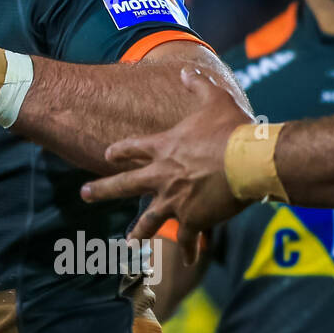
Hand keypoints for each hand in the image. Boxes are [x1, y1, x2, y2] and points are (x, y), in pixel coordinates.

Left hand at [80, 66, 252, 262]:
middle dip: (102, 190)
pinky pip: (189, 238)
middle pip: (124, 184)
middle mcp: (161, 175)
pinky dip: (189, 249)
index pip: (130, 149)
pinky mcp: (194, 219)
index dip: (118, 152)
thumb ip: (197, 85)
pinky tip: (187, 262)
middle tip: (84, 195)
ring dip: (138, 232)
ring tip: (128, 243)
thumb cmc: (232, 129)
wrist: (249, 161)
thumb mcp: (214, 99)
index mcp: (162, 148)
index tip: (106, 157)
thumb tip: (188, 70)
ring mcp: (175, 200)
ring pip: (149, 219)